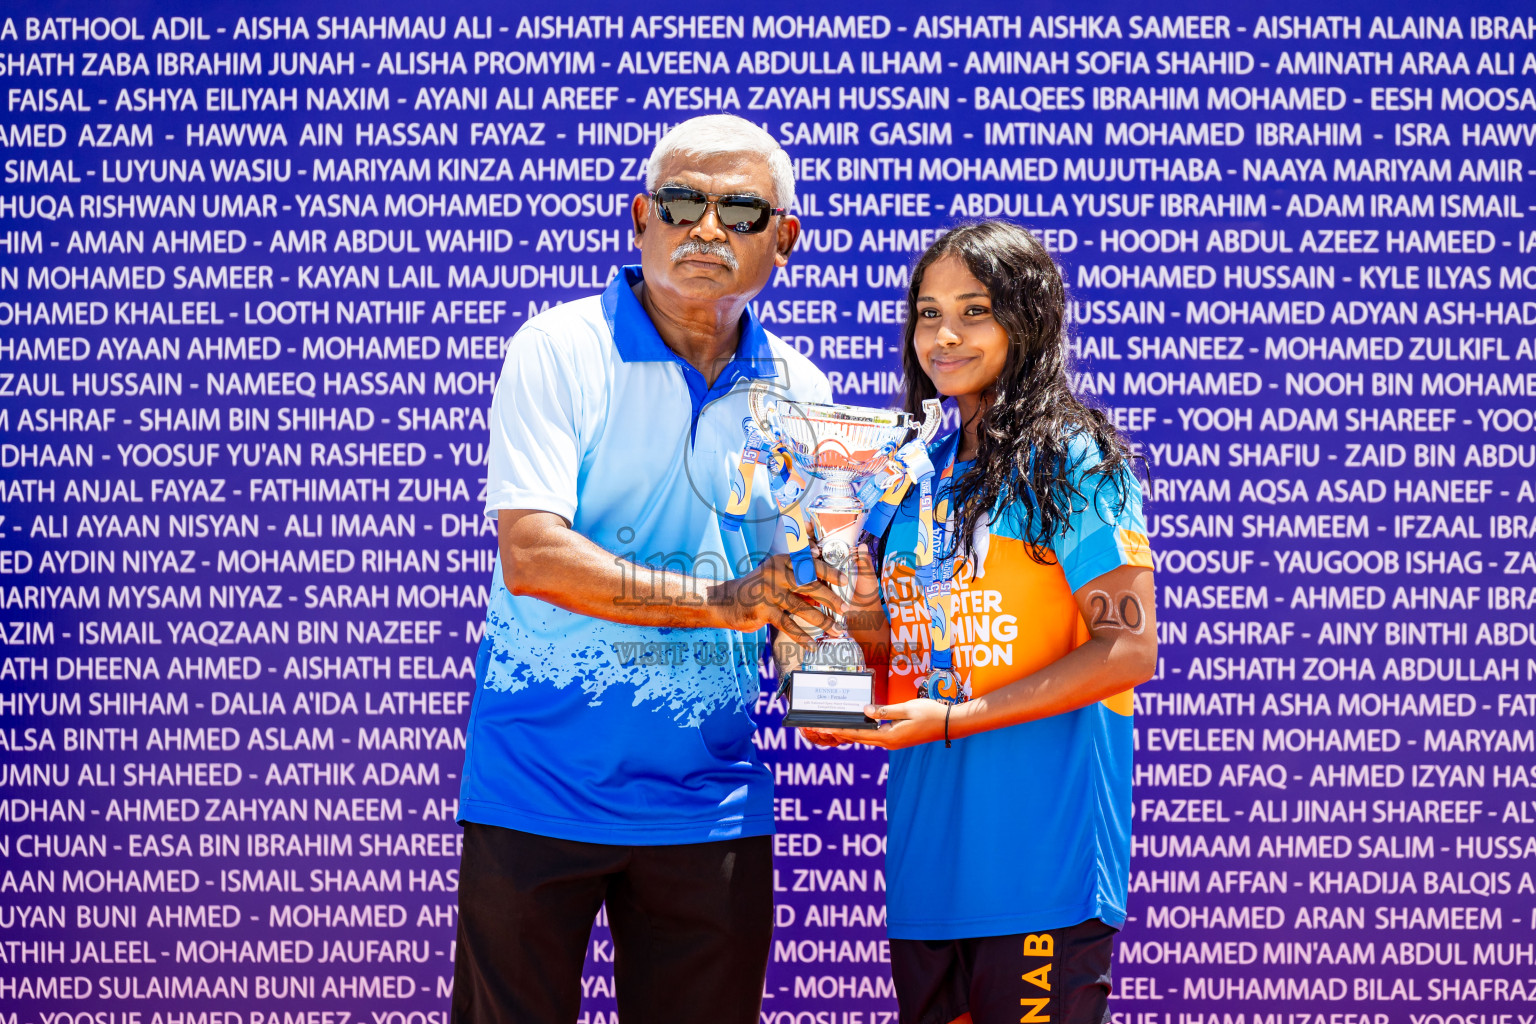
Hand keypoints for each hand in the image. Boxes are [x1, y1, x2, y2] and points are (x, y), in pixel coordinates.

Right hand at [709, 553, 846, 644]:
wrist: (726, 601)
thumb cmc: (756, 590)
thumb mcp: (776, 577)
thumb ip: (798, 582)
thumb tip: (825, 591)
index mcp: (781, 561)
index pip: (810, 564)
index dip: (830, 572)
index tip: (846, 580)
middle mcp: (776, 573)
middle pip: (810, 585)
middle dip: (831, 598)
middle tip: (846, 609)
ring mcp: (769, 592)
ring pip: (802, 607)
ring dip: (822, 621)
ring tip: (836, 630)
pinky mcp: (763, 610)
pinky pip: (787, 624)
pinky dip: (802, 636)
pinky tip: (813, 645)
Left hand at [797, 698, 951, 748]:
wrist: (949, 724)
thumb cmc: (931, 714)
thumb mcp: (906, 708)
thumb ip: (884, 710)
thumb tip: (865, 711)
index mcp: (889, 737)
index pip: (858, 734)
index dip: (839, 731)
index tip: (823, 728)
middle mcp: (889, 742)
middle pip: (858, 738)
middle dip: (839, 733)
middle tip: (820, 728)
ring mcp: (893, 742)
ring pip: (866, 738)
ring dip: (849, 733)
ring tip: (833, 728)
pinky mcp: (897, 739)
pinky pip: (875, 736)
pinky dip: (862, 732)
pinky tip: (856, 726)